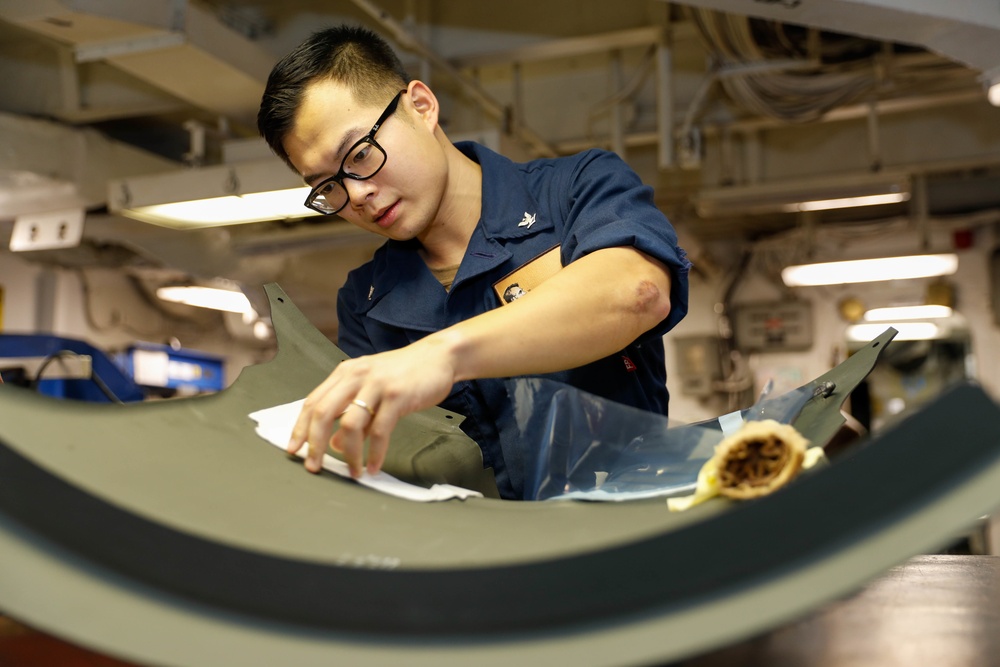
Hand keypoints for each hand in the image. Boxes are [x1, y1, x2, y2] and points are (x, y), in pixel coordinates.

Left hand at [286, 336, 457, 477]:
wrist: (439, 356)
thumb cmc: (406, 372)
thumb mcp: (372, 389)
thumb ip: (351, 414)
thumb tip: (332, 443)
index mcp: (346, 372)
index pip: (313, 401)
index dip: (300, 428)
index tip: (293, 449)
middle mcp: (357, 376)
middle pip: (323, 412)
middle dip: (314, 443)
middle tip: (314, 466)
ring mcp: (377, 385)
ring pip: (349, 424)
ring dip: (349, 453)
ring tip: (353, 471)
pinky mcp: (397, 395)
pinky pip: (379, 430)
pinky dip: (375, 453)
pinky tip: (374, 465)